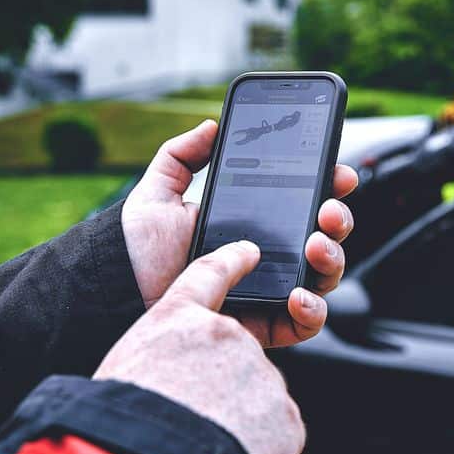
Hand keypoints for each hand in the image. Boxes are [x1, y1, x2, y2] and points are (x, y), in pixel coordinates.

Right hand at [94, 241, 304, 453]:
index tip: (249, 252)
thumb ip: (157, 356)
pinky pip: (274, 433)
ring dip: (236, 422)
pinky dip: (255, 450)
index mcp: (176, 320)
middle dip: (220, 388)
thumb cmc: (118, 425)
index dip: (230, 262)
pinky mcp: (286, 416)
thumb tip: (172, 369)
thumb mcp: (121, 370)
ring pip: (255, 400)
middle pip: (233, 360)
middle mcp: (225, 336)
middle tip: (188, 420)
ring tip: (202, 449)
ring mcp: (261, 375)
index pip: (208, 275)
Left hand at [121, 120, 357, 346]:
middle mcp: (267, 258)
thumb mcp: (157, 194)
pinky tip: (298, 295)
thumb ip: (181, 155)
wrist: (115, 297)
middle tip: (326, 210)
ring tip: (315, 245)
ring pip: (323, 276)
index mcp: (250, 224)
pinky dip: (313, 310)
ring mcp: (270, 293)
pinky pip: (305, 324)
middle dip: (337, 219)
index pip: (301, 203)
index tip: (336, 171)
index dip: (327, 186)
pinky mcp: (263, 327)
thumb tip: (212, 125)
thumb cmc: (134, 251)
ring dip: (332, 258)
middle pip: (323, 237)